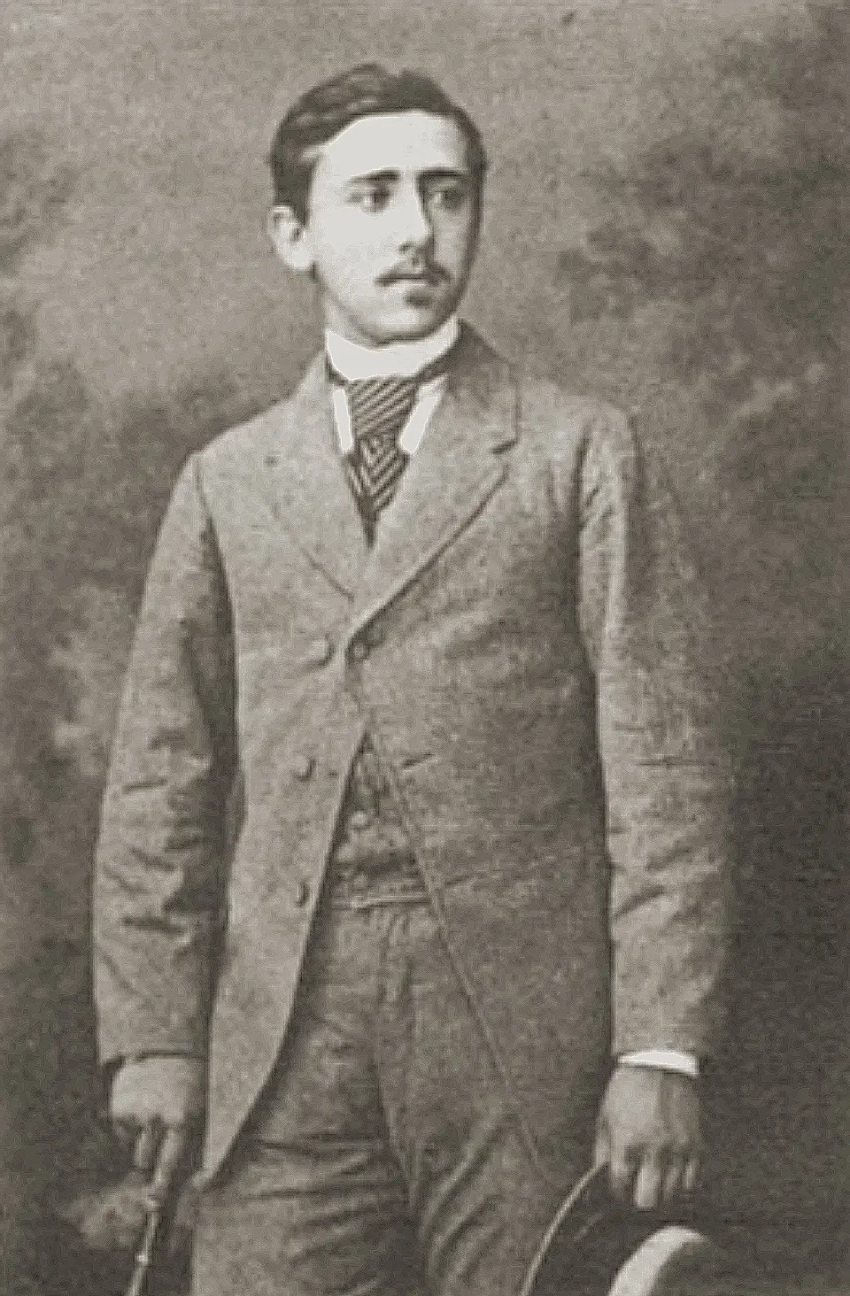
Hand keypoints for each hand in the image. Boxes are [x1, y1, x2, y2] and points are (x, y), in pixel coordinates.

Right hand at [110, 1056, 205, 1204]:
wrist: (169, 1048)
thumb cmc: (191, 1086)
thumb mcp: (201, 1112)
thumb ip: (194, 1146)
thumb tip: (196, 1184)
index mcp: (182, 1118)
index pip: (169, 1161)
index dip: (160, 1185)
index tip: (153, 1203)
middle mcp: (156, 1116)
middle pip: (144, 1160)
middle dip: (148, 1157)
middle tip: (156, 1137)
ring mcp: (135, 1110)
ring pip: (131, 1146)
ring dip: (139, 1139)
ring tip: (152, 1112)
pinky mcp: (118, 1105)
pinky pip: (120, 1131)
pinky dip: (129, 1123)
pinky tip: (141, 1102)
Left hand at [593, 1065, 700, 1210]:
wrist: (660, 1064)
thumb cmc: (628, 1089)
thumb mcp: (604, 1116)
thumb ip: (602, 1151)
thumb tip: (601, 1178)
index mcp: (626, 1142)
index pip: (620, 1188)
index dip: (616, 1194)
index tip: (617, 1191)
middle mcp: (653, 1150)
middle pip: (647, 1202)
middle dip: (637, 1202)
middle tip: (634, 1194)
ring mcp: (677, 1150)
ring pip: (670, 1197)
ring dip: (659, 1196)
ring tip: (652, 1186)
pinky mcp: (695, 1147)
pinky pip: (690, 1183)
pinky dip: (679, 1186)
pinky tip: (669, 1177)